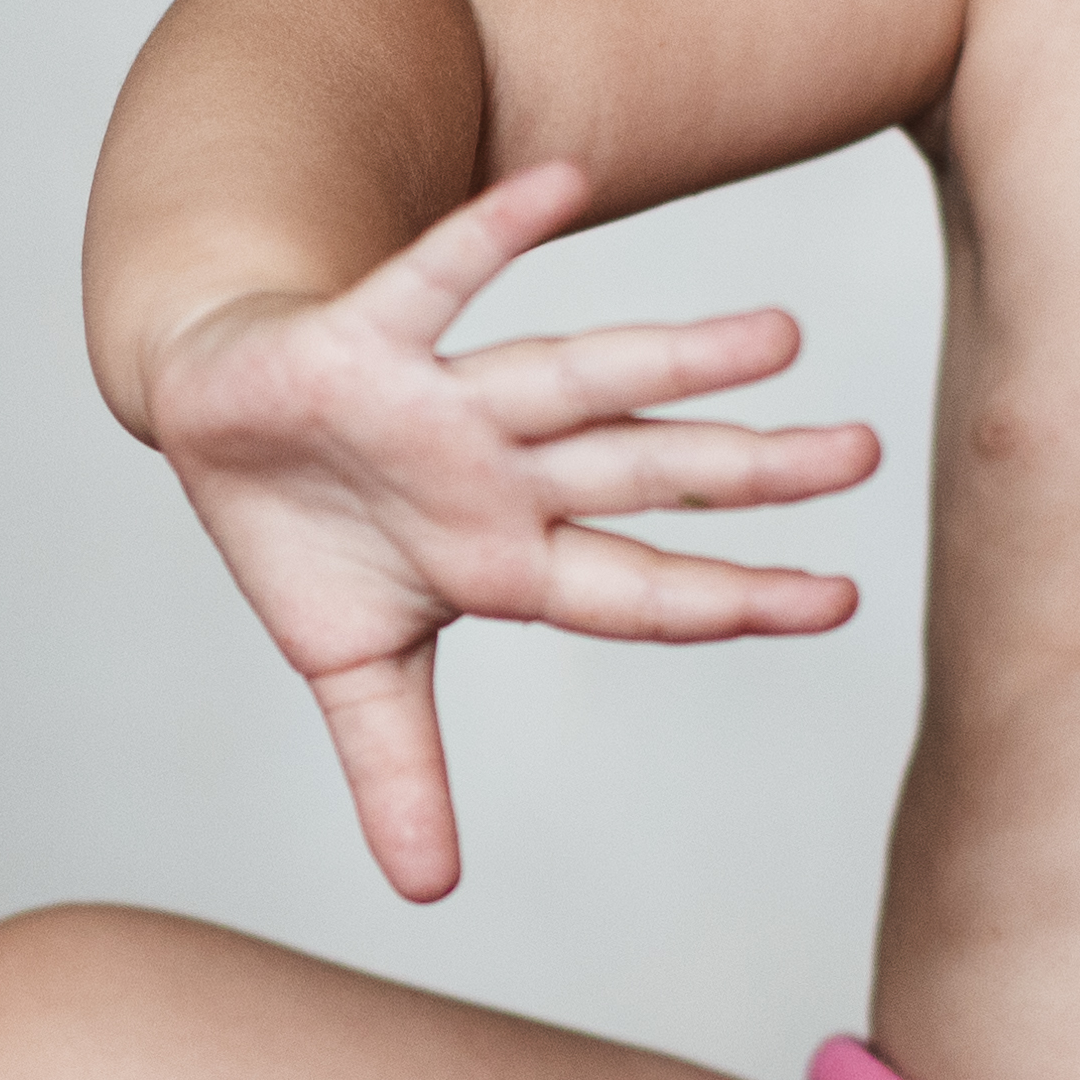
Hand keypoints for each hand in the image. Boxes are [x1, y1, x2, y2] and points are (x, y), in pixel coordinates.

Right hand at [143, 156, 876, 900]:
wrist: (215, 407)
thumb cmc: (304, 528)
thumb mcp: (349, 666)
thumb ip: (397, 768)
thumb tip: (425, 890)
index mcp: (507, 556)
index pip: (641, 586)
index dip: (733, 598)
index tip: (840, 601)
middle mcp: (500, 473)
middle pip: (642, 473)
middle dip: (746, 472)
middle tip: (864, 453)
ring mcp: (443, 404)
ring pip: (575, 377)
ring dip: (669, 361)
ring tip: (778, 336)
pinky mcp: (368, 338)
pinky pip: (436, 279)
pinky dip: (491, 233)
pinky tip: (565, 189)